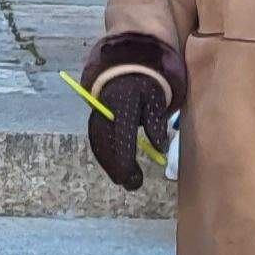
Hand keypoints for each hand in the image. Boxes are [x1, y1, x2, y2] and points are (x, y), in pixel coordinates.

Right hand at [83, 66, 177, 190]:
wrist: (123, 70)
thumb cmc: (144, 87)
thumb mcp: (155, 99)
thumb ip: (157, 123)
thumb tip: (160, 148)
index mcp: (122, 105)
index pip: (122, 137)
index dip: (125, 161)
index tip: (132, 178)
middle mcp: (105, 112)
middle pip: (107, 146)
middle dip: (117, 168)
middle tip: (133, 184)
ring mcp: (96, 117)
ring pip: (99, 146)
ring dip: (110, 165)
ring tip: (124, 180)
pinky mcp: (94, 121)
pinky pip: (97, 143)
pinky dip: (105, 157)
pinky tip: (114, 168)